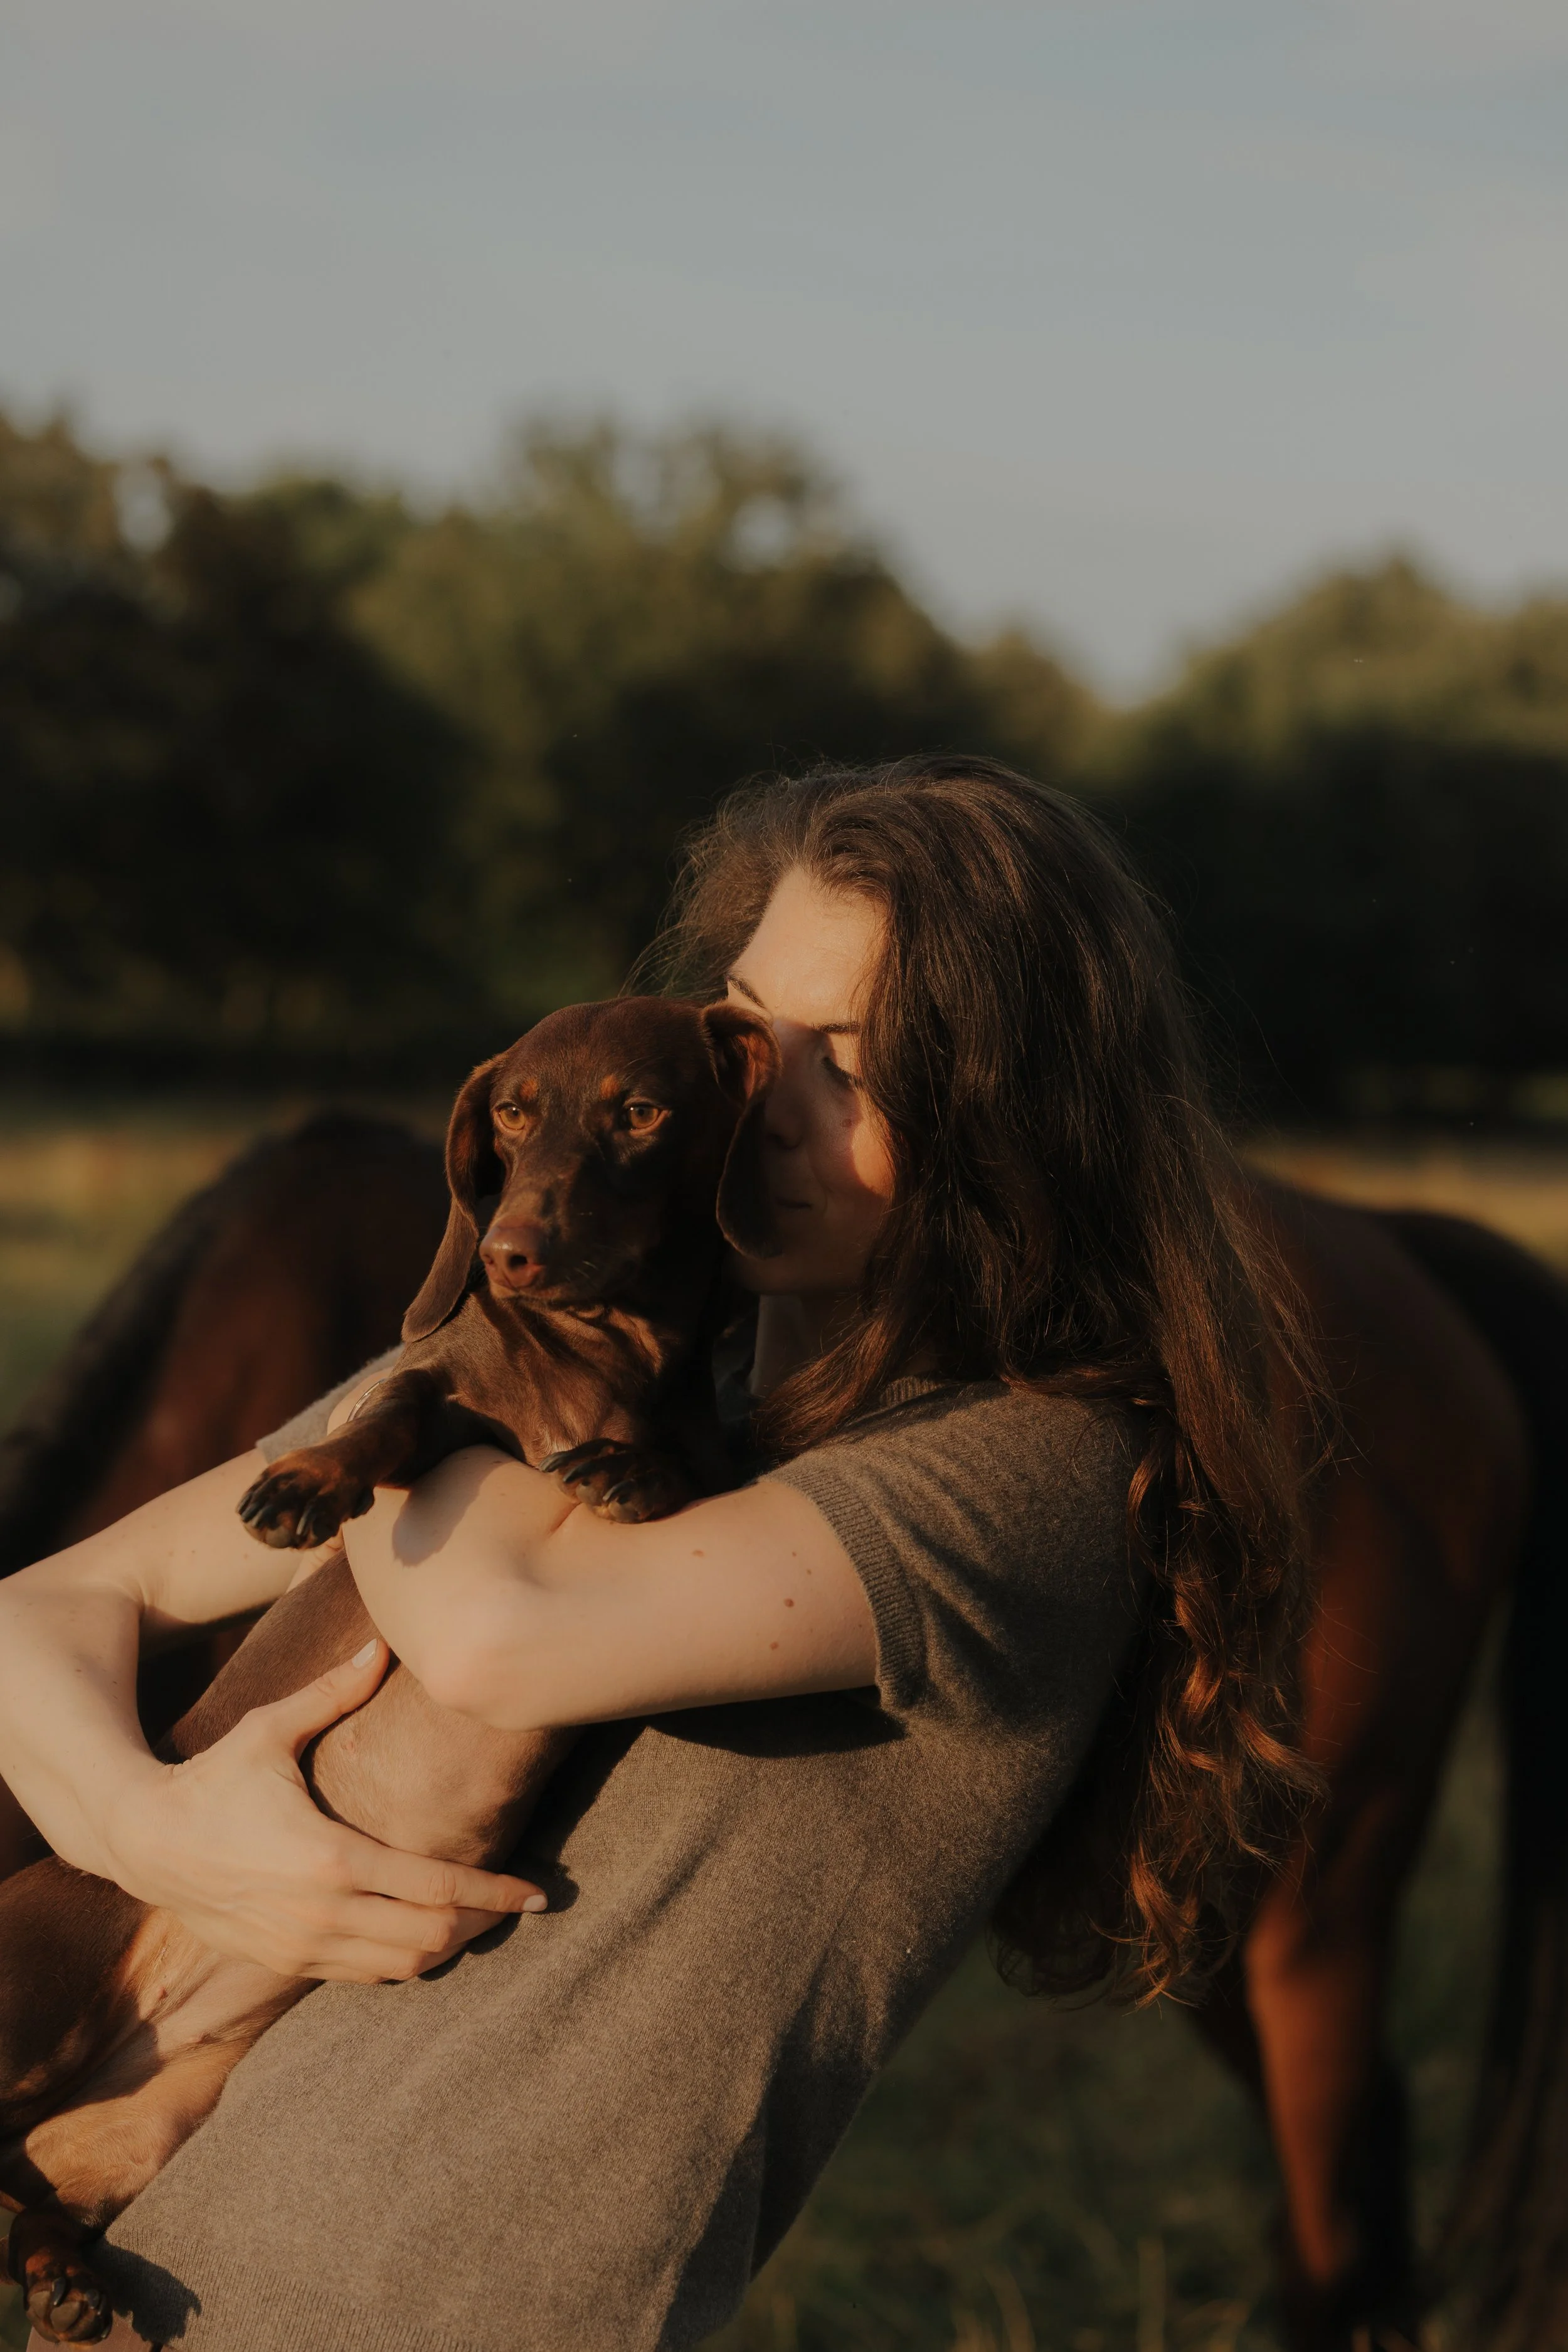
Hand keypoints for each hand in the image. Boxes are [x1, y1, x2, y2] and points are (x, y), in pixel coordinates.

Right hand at [106, 1640, 546, 1982]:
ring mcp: (304, 1948)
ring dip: (448, 1947)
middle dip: (483, 1922)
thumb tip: (384, 1643)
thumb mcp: (268, 1728)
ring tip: (479, 1918)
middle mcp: (323, 1913)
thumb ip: (333, 1691)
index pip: (437, 1887)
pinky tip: (424, 1933)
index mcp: (332, 1857)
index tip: (537, 1891)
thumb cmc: (212, 1779)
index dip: (495, 1892)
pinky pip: (365, 1977)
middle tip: (516, 1902)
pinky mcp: (286, 1964)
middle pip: (431, 1937)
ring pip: (403, 1968)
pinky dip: (405, 1962)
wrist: (145, 1844)